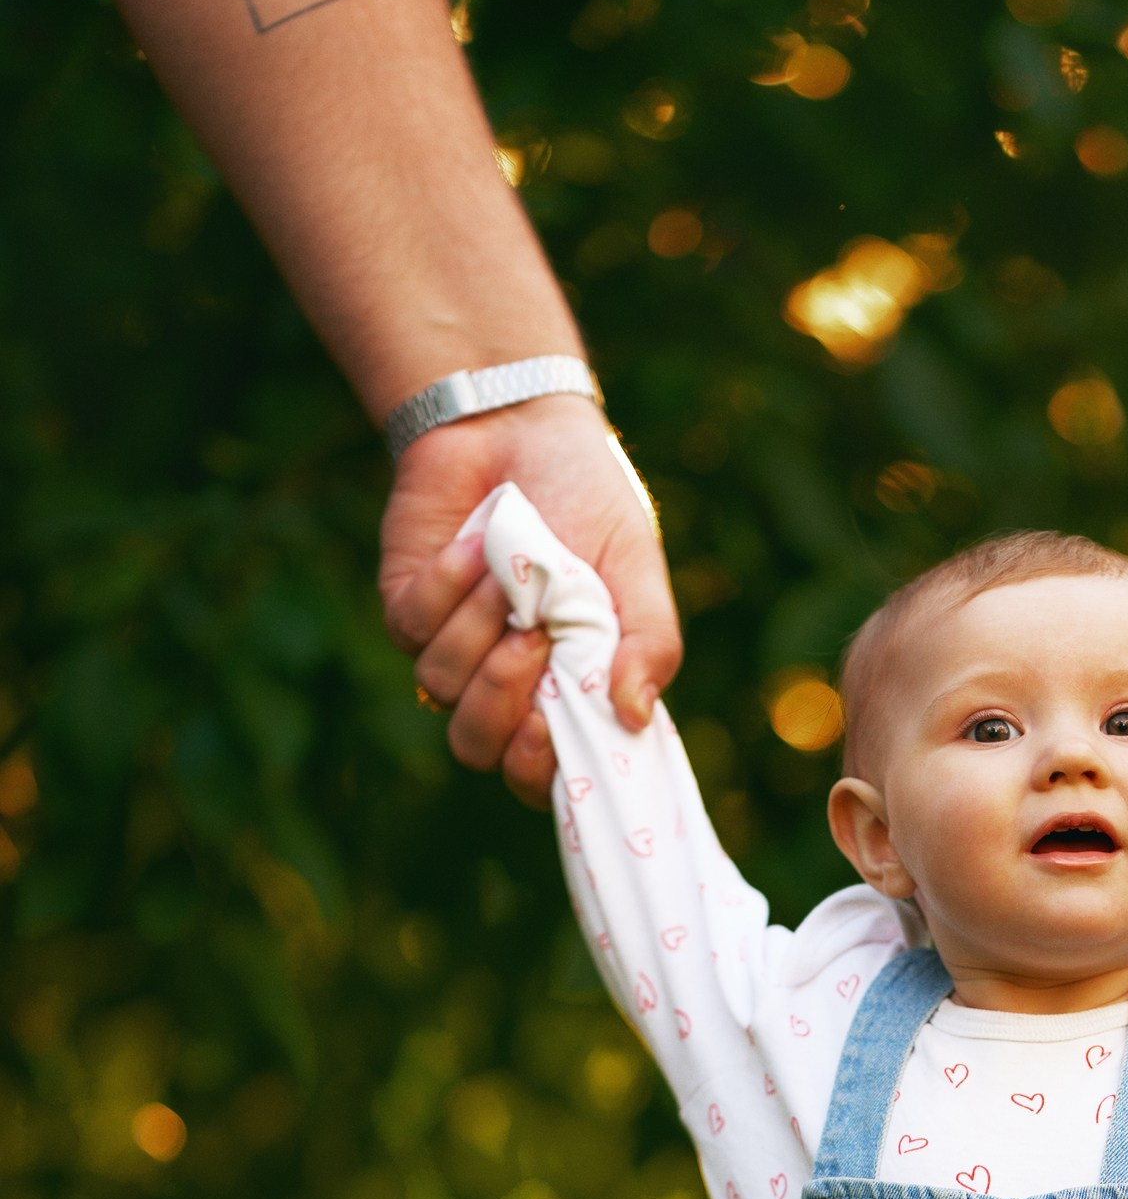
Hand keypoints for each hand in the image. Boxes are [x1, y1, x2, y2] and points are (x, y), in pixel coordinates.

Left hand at [380, 394, 680, 807]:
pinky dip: (447, 586)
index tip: (550, 731)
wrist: (520, 425)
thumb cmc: (588, 501)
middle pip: (478, 748)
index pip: (542, 773)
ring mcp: (451, 647)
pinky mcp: (407, 607)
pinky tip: (476, 546)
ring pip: (442, 685)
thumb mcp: (637, 571)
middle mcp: (505, 681)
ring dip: (479, 627)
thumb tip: (636, 716)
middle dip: (499, 702)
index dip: (538, 771)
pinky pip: (413, 628)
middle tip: (532, 643)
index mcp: (566, 691)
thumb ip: (649, 645)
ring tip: (511, 572)